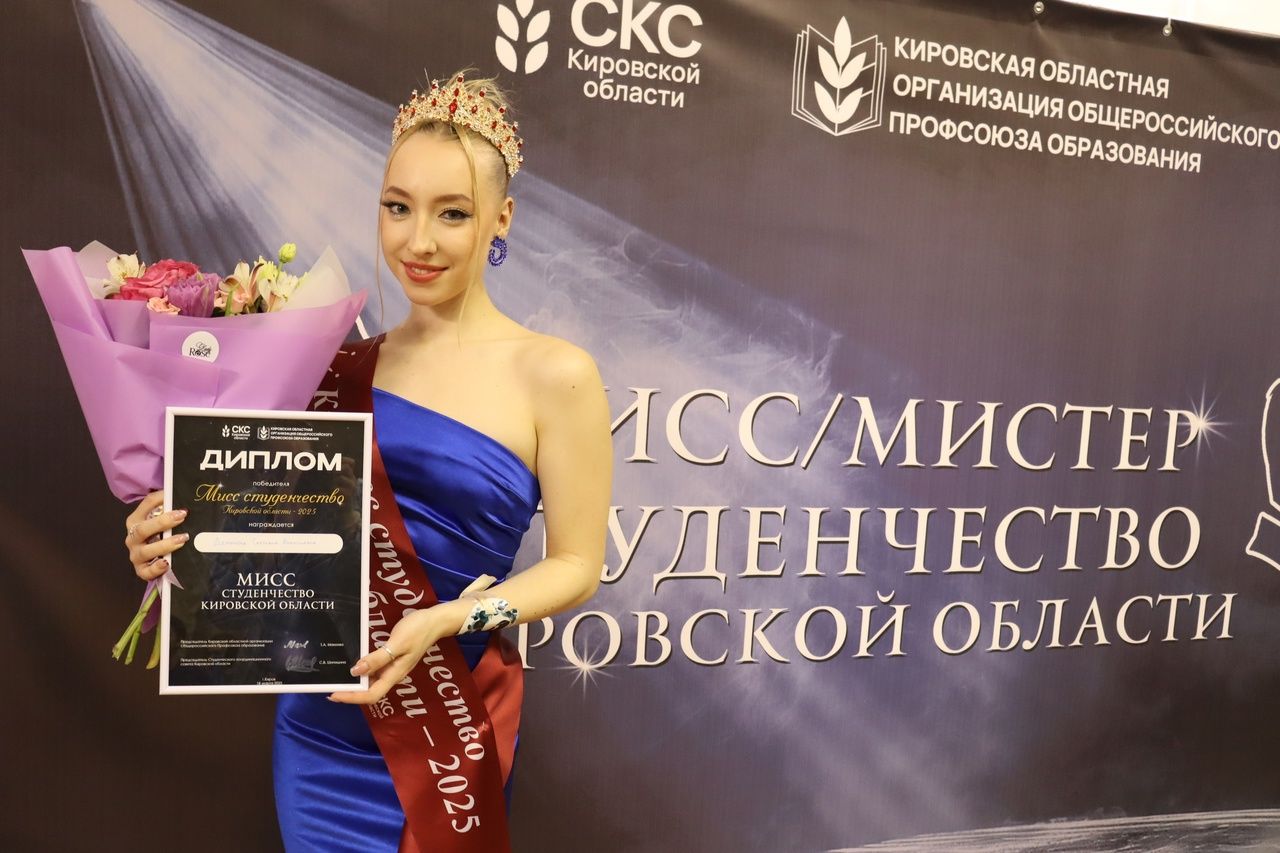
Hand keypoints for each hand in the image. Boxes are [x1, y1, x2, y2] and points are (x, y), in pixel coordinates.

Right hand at [124, 490, 188, 580]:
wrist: (153, 557)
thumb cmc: (160, 534)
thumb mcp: (163, 519)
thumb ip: (170, 508)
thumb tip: (185, 496)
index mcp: (136, 520)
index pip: (146, 504)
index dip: (161, 500)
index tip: (177, 500)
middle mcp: (132, 537)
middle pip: (143, 529)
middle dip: (163, 522)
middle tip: (182, 517)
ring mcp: (135, 554)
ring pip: (145, 551)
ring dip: (164, 545)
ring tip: (182, 539)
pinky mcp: (141, 570)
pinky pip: (146, 572)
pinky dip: (156, 568)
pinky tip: (166, 563)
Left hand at [329, 600, 468, 704]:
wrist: (435, 620)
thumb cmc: (417, 630)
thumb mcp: (397, 643)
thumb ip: (377, 658)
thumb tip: (355, 672)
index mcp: (394, 674)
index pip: (371, 695)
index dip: (352, 697)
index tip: (333, 694)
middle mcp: (393, 674)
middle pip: (370, 692)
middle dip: (350, 693)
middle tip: (329, 687)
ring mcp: (393, 667)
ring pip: (372, 682)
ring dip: (355, 683)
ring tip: (337, 678)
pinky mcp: (393, 659)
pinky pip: (375, 671)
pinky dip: (362, 671)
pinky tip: (354, 664)